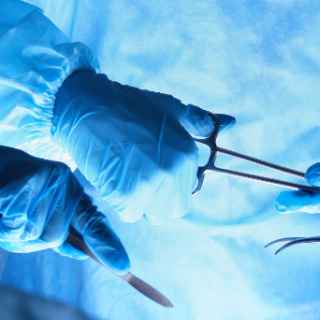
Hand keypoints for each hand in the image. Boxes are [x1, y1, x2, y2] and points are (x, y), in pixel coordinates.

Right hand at [0, 140, 128, 271]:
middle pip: (53, 238)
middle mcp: (61, 182)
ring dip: (7, 233)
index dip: (106, 243)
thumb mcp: (30, 210)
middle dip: (24, 239)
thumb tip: (82, 253)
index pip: (91, 219)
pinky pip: (14, 229)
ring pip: (33, 236)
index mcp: (67, 187)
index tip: (123, 266)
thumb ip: (55, 230)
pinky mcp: (22, 187)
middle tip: (7, 216)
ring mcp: (43, 183)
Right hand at [51, 71, 232, 223]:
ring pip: (152, 213)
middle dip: (159, 197)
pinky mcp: (125, 195)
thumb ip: (200, 121)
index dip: (171, 181)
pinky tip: (113, 177)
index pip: (188, 189)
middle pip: (174, 208)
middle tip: (138, 174)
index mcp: (187, 155)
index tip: (152, 166)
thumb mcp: (171, 109)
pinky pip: (129, 213)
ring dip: (141, 201)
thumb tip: (231, 122)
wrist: (89, 107)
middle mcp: (173, 173)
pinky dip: (121, 201)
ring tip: (126, 174)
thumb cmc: (129, 106)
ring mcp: (149, 186)